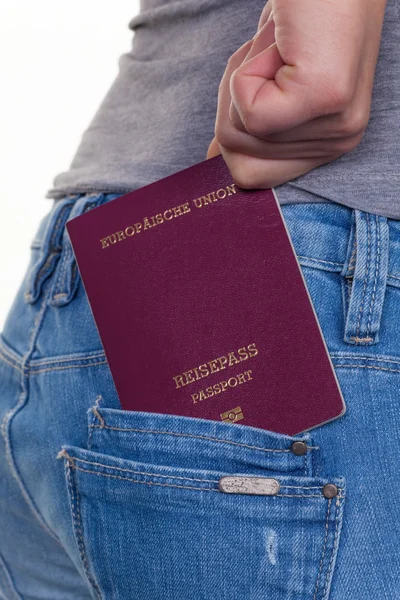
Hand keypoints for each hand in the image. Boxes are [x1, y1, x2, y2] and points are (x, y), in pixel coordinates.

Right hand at [206, 0, 386, 188]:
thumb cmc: (300, 18)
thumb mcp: (270, 86)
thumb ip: (250, 130)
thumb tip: (213, 159)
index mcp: (331, 143)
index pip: (255, 178)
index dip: (233, 140)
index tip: (252, 96)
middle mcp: (340, 142)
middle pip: (241, 163)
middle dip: (234, 107)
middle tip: (268, 64)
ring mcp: (336, 124)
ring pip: (239, 133)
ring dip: (242, 79)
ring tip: (278, 49)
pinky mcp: (323, 97)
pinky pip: (249, 111)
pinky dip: (245, 71)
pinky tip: (281, 48)